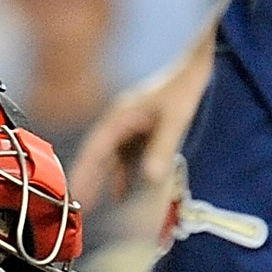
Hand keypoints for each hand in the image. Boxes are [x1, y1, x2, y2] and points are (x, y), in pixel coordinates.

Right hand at [71, 42, 215, 207]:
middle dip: (87, 179)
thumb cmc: (184, 88)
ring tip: (92, 203)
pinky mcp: (144, 130)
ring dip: (103, 179)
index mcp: (120, 116)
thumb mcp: (174, 119)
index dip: (83, 171)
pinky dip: (122, 175)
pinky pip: (127, 157)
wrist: (197, 67)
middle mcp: (121, 122)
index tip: (74, 192)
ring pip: (112, 157)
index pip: (95, 149)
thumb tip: (150, 178)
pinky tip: (122, 193)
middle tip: (77, 205)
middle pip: (99, 155)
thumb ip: (161, 148)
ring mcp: (132, 126)